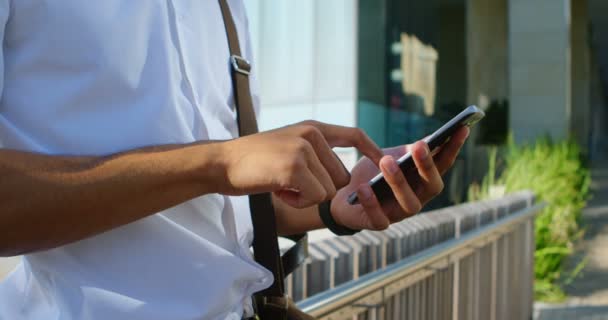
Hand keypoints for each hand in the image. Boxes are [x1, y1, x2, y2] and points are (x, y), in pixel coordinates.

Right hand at [220, 121, 382, 207]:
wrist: (223, 163)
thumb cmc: (254, 161)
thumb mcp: (288, 146)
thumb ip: (313, 154)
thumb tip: (339, 181)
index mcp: (312, 128)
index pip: (353, 135)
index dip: (371, 150)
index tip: (382, 162)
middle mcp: (311, 135)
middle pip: (341, 177)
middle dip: (320, 189)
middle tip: (291, 184)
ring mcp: (303, 149)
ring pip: (327, 190)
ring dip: (305, 197)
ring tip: (281, 184)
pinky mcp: (295, 167)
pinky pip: (314, 197)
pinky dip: (297, 202)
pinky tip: (278, 190)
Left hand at [330, 127, 469, 229]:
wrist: (342, 194)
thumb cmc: (370, 174)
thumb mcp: (388, 157)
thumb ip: (405, 152)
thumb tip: (425, 142)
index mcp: (421, 181)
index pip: (442, 165)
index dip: (453, 149)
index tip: (462, 128)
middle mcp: (416, 199)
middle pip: (432, 187)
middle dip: (427, 166)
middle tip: (420, 146)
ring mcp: (398, 214)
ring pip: (409, 204)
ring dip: (399, 182)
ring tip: (386, 162)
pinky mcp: (377, 224)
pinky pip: (379, 218)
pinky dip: (371, 203)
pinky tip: (364, 188)